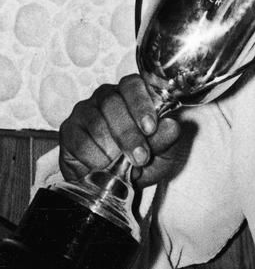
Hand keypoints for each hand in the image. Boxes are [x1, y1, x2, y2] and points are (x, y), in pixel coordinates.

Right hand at [59, 75, 181, 189]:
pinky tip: (102, 165)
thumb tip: (171, 126)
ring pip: (96, 122)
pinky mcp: (69, 129)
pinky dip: (95, 157)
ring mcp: (85, 111)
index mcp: (132, 96)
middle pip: (113, 103)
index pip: (134, 84)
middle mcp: (106, 97)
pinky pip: (80, 140)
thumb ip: (165, 140)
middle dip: (128, 133)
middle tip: (140, 156)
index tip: (150, 127)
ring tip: (120, 164)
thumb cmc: (138, 162)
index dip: (141, 104)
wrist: (112, 184)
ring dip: (112, 148)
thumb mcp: (160, 156)